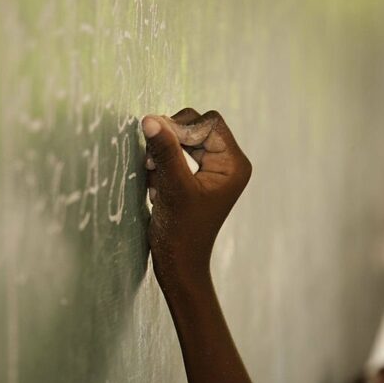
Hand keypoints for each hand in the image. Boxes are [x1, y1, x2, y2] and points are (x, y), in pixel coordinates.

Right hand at [141, 108, 251, 288]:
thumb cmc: (181, 230)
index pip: (209, 123)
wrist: (179, 263)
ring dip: (163, 151)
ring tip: (153, 173)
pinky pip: (177, 153)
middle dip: (171, 138)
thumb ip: (164, 151)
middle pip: (196, 126)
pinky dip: (162, 162)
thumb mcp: (173, 187)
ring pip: (183, 138)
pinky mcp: (196, 176)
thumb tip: (150, 119)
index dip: (182, 127)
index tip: (159, 146)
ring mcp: (212, 169)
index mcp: (233, 163)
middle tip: (152, 161)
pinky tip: (155, 182)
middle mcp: (227, 162)